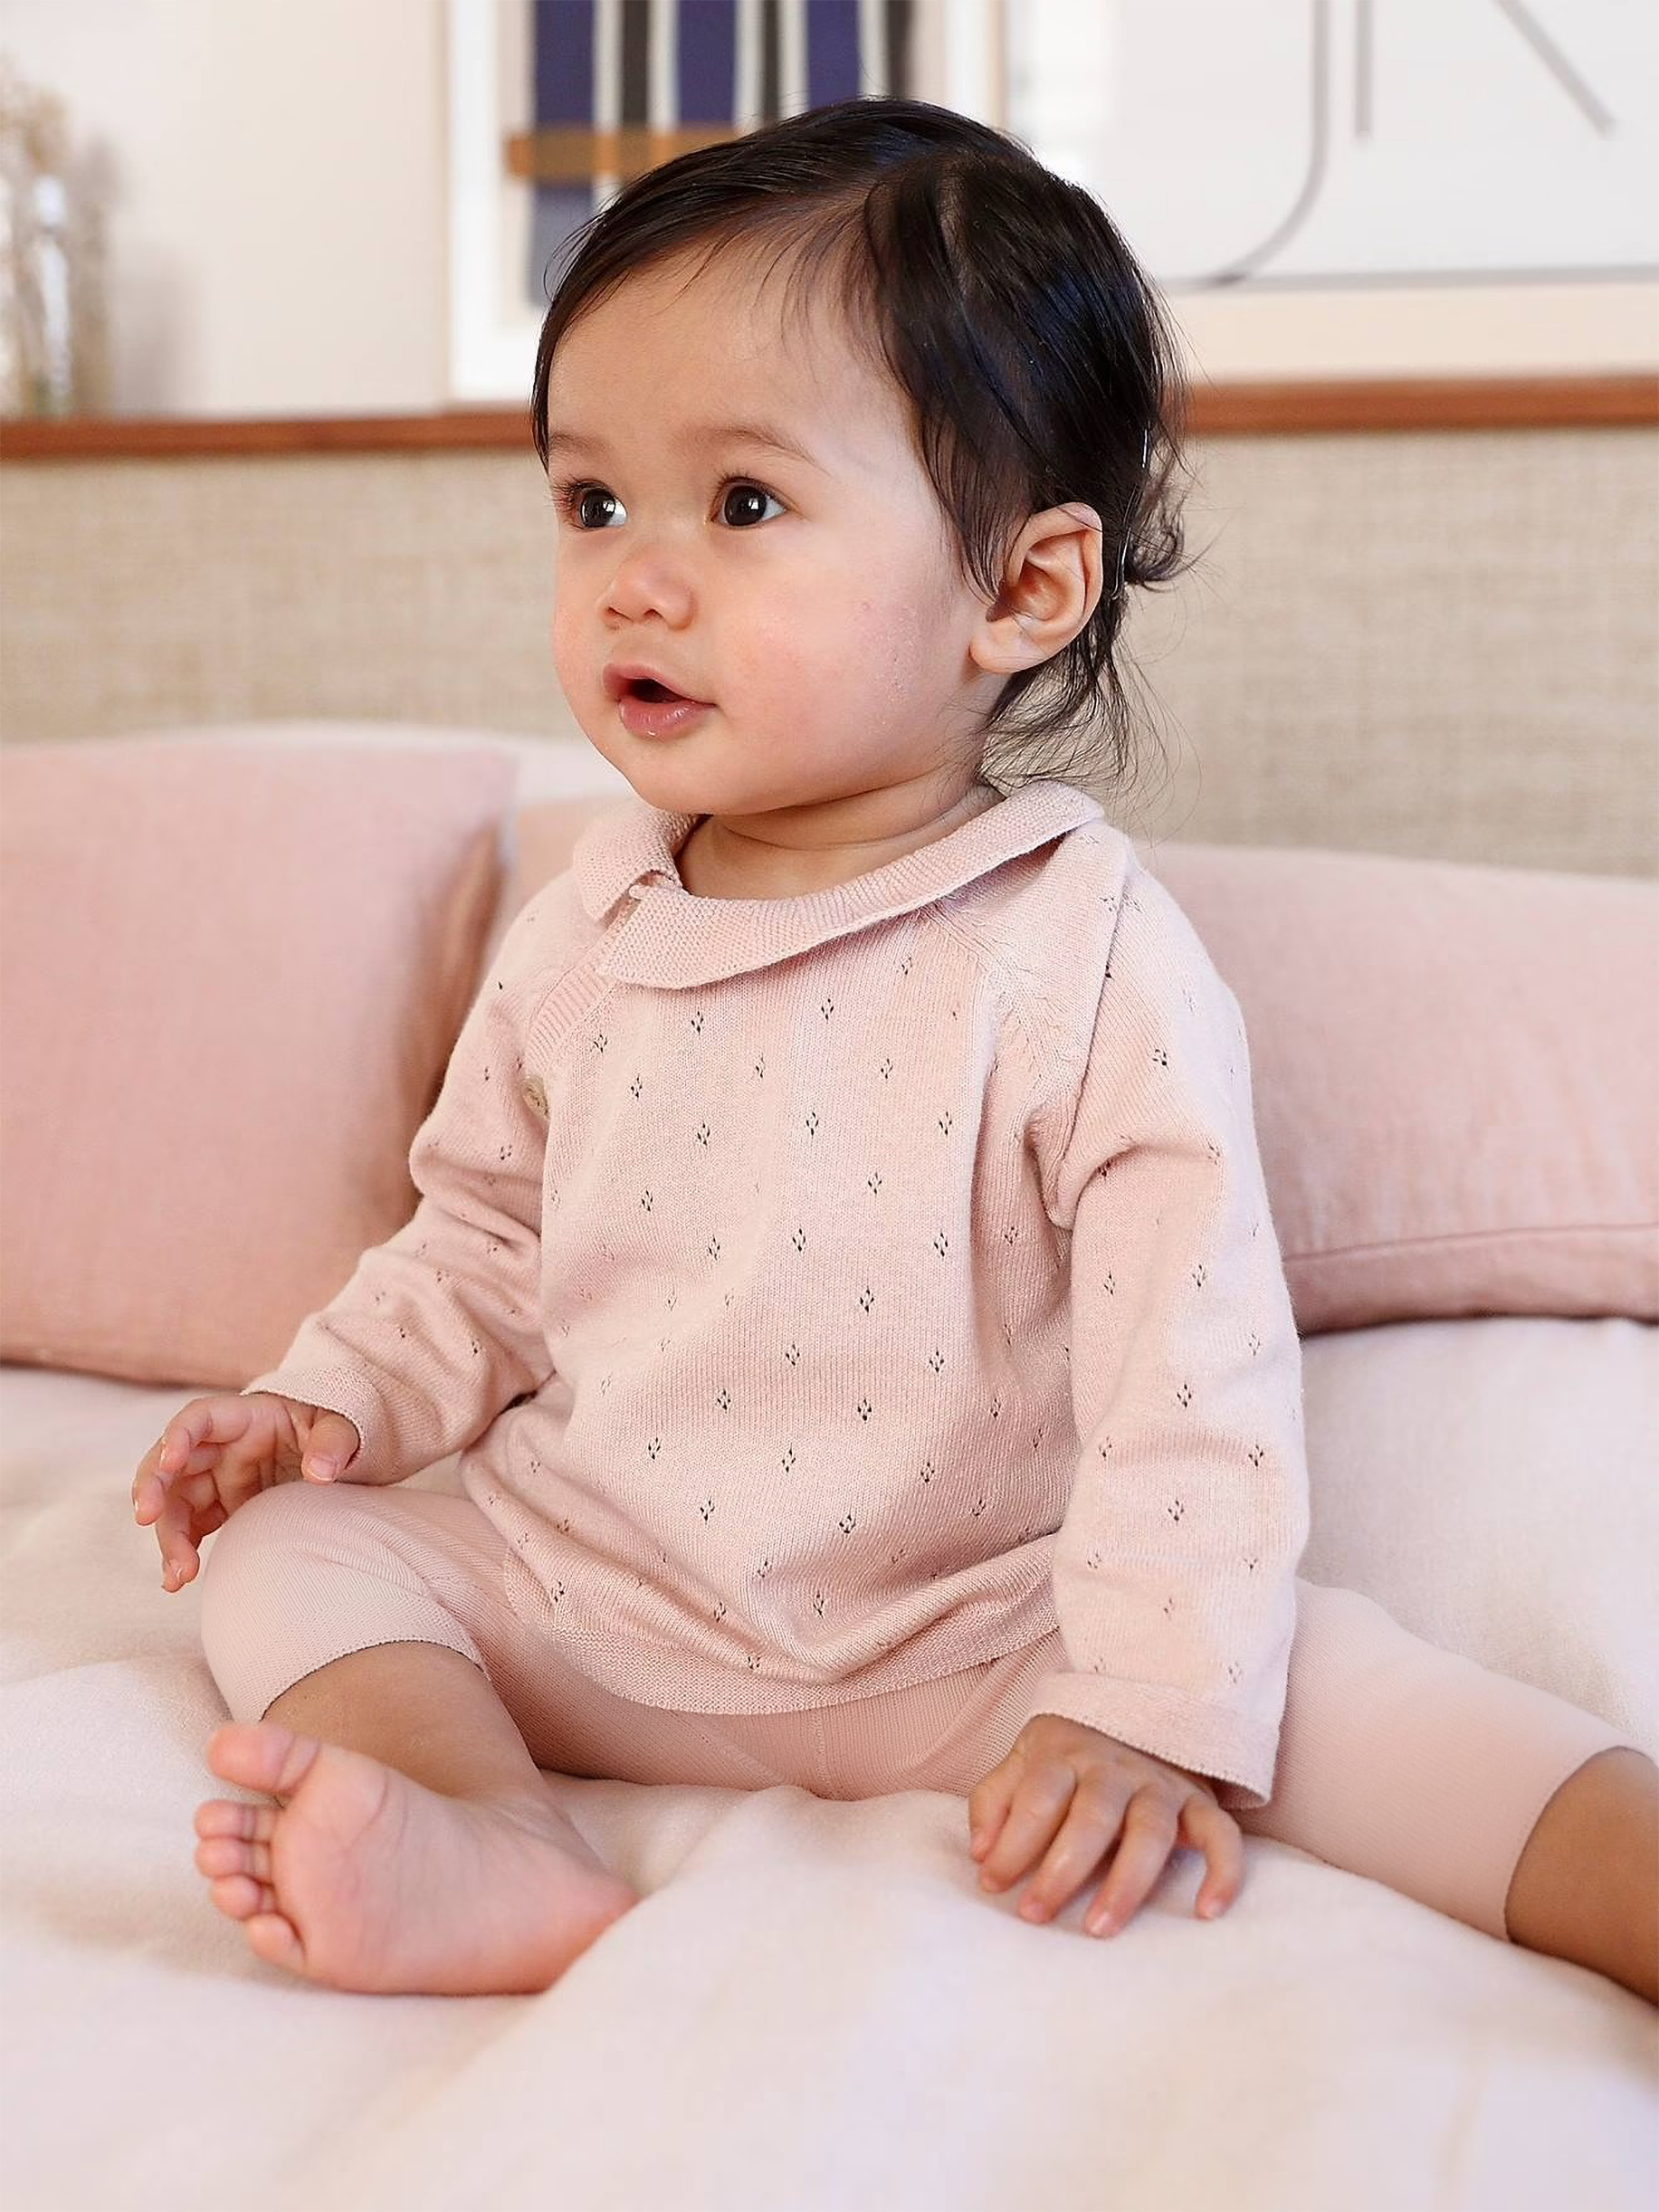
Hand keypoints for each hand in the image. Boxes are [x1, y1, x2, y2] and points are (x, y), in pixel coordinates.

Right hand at [131, 1392, 361, 1593]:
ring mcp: (217, 1478)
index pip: (199, 1417)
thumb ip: (333, 1443)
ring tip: (178, 1573)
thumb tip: (320, 1471)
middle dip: (153, 1487)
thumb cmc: (333, 1429)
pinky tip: (176, 1581)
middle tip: (146, 1517)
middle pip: (171, 1462)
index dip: (177, 1435)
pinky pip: (190, 1528)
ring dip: (168, 1535)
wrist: (338, 1455)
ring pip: (175, 1503)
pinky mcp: (220, 1506)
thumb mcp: (342, 1427)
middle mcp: (221, 1447)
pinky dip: (181, 1551)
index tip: (169, 1461)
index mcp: (246, 1417)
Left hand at [967, 1714, 1242, 1937]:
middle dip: (1061, 1870)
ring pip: (1150, 1831)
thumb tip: (980, 1853)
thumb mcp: (1022, 1762)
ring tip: (1100, 1927)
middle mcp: (1114, 1768)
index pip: (1037, 1798)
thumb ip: (994, 1802)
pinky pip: (1221, 1835)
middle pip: (1091, 1817)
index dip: (1013, 1843)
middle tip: (1035, 1915)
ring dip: (1126, 1882)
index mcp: (1065, 1755)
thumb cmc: (1067, 1756)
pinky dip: (1222, 1871)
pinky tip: (1207, 1912)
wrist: (1136, 1708)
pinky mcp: (1200, 1802)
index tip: (991, 1885)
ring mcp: (1161, 1784)